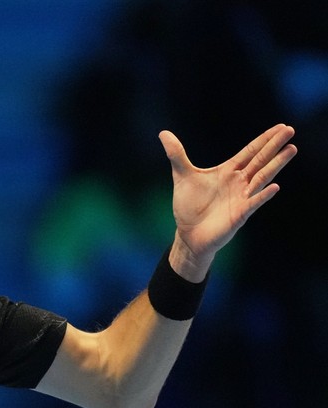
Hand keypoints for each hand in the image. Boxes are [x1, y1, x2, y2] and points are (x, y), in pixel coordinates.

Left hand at [159, 124, 296, 278]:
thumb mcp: (182, 176)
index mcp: (228, 171)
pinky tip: (275, 187)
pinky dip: (263, 195)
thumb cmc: (189, 205)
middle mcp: (239, 182)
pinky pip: (254, 203)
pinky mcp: (240, 214)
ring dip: (276, 164)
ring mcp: (242, 198)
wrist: (188, 233)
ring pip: (262, 177)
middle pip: (260, 160)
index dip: (264, 139)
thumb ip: (176, 154)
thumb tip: (163, 133)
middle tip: (290, 130)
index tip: (281, 127)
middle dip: (274, 145)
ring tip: (291, 149)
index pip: (250, 151)